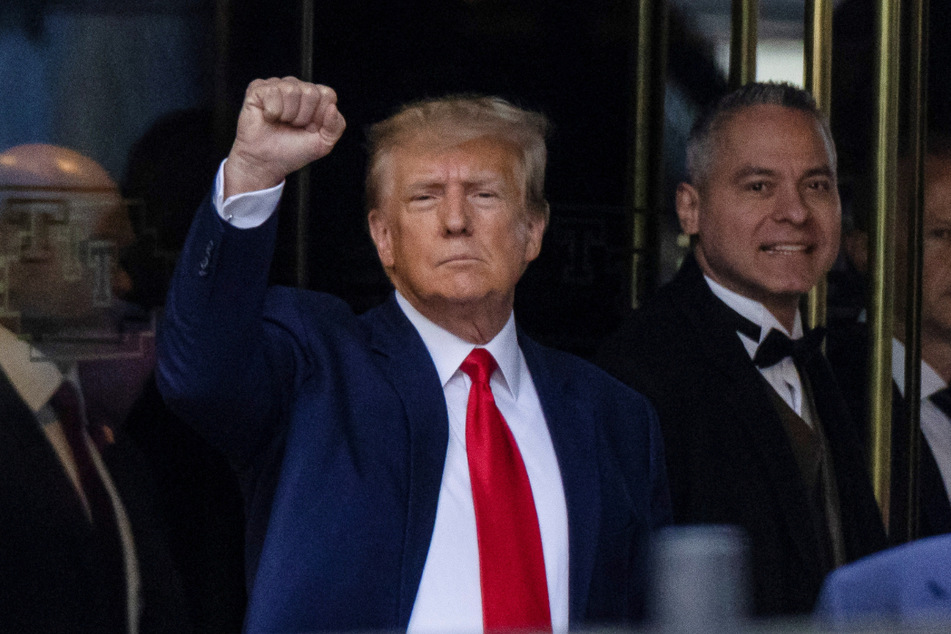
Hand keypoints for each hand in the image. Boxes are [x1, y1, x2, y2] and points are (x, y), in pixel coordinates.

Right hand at [224, 77, 345, 197]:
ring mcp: (277, 86)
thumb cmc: (292, 151)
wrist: (266, 162)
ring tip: (280, 123)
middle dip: (303, 116)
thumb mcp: (323, 144)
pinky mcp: (258, 88)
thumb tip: (332, 108)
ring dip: (287, 115)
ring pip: (291, 90)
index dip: (319, 116)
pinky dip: (271, 111)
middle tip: (292, 126)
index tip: (309, 128)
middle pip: (310, 92)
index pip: (328, 94)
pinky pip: (272, 92)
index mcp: (315, 98)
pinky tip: (268, 117)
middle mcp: (297, 87)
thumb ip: (336, 126)